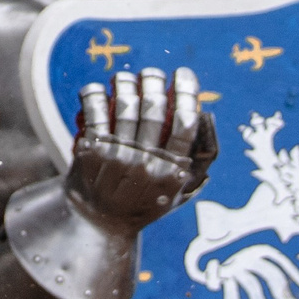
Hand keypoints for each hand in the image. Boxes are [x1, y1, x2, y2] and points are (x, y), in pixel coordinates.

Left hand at [66, 66, 216, 231]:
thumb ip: (195, 164)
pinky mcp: (92, 152)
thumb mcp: (176, 194)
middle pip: (153, 109)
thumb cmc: (143, 205)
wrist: (99, 224)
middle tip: (152, 73)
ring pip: (125, 106)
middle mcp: (145, 163)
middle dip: (154, 81)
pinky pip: (94, 114)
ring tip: (126, 77)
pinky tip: (97, 88)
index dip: (186, 93)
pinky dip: (94, 95)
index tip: (184, 75)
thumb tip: (206, 119)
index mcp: (171, 171)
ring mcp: (117, 157)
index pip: (184, 124)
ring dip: (125, 83)